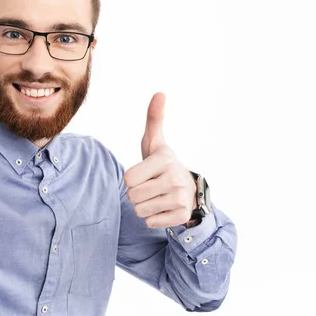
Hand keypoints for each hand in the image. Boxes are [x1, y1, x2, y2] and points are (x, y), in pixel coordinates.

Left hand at [123, 92, 196, 228]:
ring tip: (157, 196)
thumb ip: (154, 119)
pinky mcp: (181, 216)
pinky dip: (153, 219)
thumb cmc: (162, 165)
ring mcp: (180, 198)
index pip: (128, 179)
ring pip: (140, 211)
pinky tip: (164, 208)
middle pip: (132, 196)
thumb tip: (160, 93)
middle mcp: (174, 179)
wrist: (188, 190)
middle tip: (151, 186)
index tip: (145, 174)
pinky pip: (150, 222)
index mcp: (164, 160)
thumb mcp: (155, 143)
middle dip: (137, 194)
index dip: (131, 179)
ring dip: (144, 206)